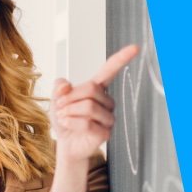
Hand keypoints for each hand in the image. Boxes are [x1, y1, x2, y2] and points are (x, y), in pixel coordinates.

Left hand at [50, 44, 139, 163]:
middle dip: (70, 97)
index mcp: (97, 88)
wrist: (65, 143)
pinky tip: (68, 124)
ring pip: (88, 106)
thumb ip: (60, 86)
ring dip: (69, 111)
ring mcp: (108, 117)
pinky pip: (86, 123)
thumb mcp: (57, 98)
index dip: (122, 58)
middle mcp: (106, 101)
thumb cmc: (65, 119)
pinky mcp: (105, 133)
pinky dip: (71, 122)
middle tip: (61, 106)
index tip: (135, 48)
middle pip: (90, 88)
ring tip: (64, 116)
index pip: (110, 70)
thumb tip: (65, 85)